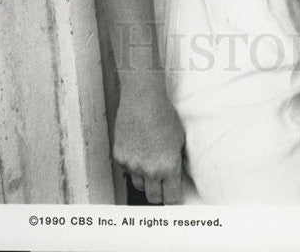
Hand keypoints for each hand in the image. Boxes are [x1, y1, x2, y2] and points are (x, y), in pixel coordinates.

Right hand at [113, 77, 185, 204]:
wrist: (143, 101)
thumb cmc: (164, 116)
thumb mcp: (179, 140)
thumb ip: (177, 161)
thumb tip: (177, 175)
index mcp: (168, 167)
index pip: (171, 197)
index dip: (173, 198)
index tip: (174, 196)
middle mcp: (150, 170)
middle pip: (153, 197)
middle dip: (159, 193)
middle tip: (162, 185)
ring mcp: (133, 166)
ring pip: (139, 185)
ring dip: (145, 180)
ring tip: (149, 162)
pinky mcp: (120, 158)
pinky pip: (127, 170)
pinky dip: (132, 165)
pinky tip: (138, 149)